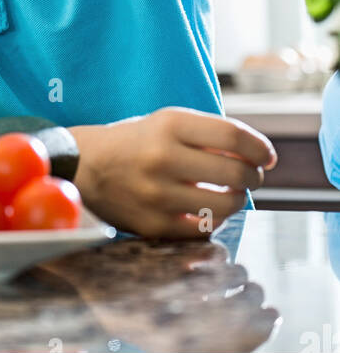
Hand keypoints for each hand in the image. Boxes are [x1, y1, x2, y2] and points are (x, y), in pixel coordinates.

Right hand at [68, 107, 275, 238]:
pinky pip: (204, 229)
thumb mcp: (167, 123)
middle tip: (252, 176)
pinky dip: (214, 219)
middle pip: (235, 172)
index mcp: (168, 125)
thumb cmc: (137, 142)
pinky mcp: (154, 225)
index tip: (267, 156)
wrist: (85, 167)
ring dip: (238, 199)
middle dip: (253, 176)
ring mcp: (158, 195)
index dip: (259, 147)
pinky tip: (209, 209)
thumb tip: (258, 156)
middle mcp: (163, 158)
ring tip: (231, 192)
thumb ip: (209, 135)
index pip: (233, 136)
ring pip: (226, 205)